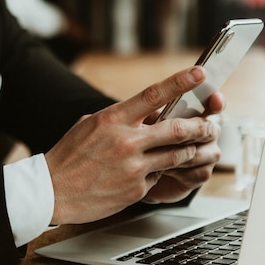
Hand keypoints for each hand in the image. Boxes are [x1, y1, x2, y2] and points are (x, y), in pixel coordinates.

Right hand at [45, 66, 220, 224]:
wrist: (52, 191)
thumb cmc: (68, 157)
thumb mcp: (88, 126)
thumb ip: (117, 118)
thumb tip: (140, 113)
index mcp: (112, 120)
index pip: (153, 95)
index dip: (180, 82)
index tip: (199, 73)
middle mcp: (126, 141)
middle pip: (178, 129)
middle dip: (201, 126)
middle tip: (211, 125)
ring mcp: (133, 167)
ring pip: (177, 155)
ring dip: (192, 151)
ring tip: (199, 148)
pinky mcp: (137, 189)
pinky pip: (159, 177)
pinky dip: (160, 173)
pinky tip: (148, 173)